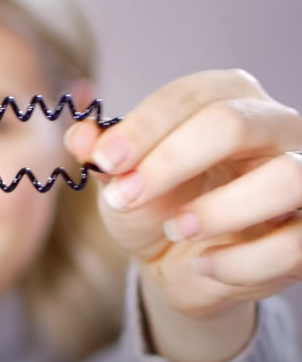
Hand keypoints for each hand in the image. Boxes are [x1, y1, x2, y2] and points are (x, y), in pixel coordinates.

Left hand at [65, 69, 301, 361]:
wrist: (181, 263)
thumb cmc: (155, 205)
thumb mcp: (121, 179)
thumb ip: (101, 154)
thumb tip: (80, 134)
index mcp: (226, 98)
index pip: (189, 96)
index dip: (142, 127)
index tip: (104, 160)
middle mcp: (274, 126)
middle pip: (235, 123)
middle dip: (172, 161)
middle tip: (127, 196)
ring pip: (286, 178)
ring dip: (219, 210)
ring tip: (176, 228)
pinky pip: (293, 245)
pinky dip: (239, 262)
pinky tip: (203, 265)